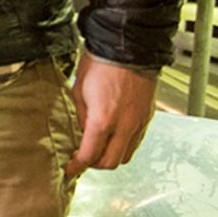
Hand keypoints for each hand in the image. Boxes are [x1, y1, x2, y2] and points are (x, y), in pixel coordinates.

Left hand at [66, 55, 158, 176]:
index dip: (76, 166)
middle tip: (82, 159)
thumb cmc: (99, 65)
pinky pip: (136, 142)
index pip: (89, 156)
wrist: (127, 48)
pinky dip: (124, 146)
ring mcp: (139, 123)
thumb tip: (81, 135)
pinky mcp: (148, 117)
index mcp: (103, 121)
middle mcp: (124, 126)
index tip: (69, 168)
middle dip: (94, 165)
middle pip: (111, 163)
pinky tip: (113, 137)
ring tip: (98, 148)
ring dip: (110, 157)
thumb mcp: (78, 92)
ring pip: (126, 155)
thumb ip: (80, 118)